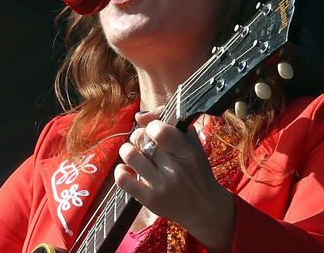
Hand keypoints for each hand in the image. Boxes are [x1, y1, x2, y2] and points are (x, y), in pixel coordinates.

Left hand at [115, 108, 235, 252]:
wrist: (203, 207)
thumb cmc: (195, 170)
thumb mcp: (192, 143)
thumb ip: (169, 121)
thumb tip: (138, 116)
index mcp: (188, 152)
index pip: (159, 130)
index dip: (151, 125)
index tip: (155, 130)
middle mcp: (174, 169)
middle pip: (141, 139)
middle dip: (139, 136)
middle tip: (144, 143)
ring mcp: (160, 186)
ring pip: (130, 155)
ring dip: (127, 150)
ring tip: (134, 153)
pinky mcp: (149, 200)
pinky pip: (123, 180)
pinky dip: (121, 170)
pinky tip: (129, 169)